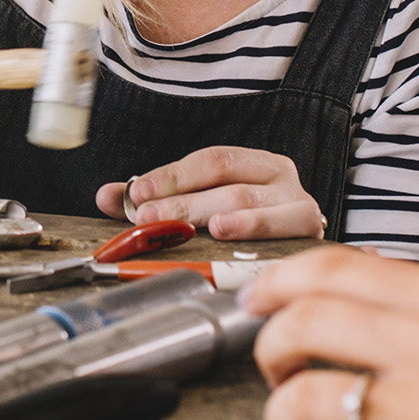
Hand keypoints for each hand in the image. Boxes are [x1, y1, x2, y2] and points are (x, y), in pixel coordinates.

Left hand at [94, 145, 322, 238]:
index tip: (135, 193)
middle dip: (181, 201)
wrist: (311, 258)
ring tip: (192, 223)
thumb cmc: (251, 223)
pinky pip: (283, 229)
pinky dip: (253, 229)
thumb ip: (157, 199)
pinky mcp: (311, 233)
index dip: (170, 176)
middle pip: (225, 182)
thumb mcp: (205, 202)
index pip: (208, 161)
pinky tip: (227, 232)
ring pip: (250, 202)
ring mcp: (298, 203)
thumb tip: (106, 196)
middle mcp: (279, 176)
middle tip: (147, 218)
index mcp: (254, 162)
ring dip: (214, 213)